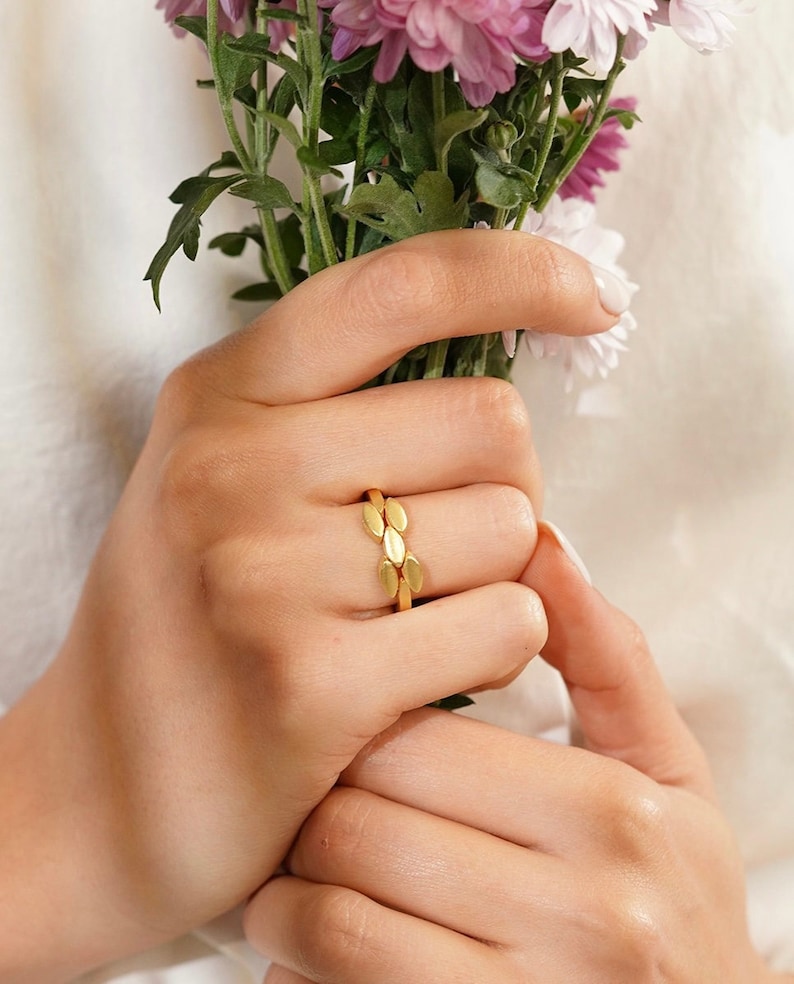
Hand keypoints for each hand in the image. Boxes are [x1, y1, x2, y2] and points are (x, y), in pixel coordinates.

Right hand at [0, 231, 618, 980]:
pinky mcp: (314, 686)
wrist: (96, 791)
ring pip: (514, 528)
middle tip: (449, 543)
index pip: (399, 288)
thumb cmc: (185, 626)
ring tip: (415, 619)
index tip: (591, 292)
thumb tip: (504, 394)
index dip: (517, 271)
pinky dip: (499, 649)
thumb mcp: (219, 482)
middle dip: (504, 483)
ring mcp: (268, 576)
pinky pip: (508, 625)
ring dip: (499, 577)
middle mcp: (234, 467)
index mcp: (219, 396)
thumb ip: (331, 413)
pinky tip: (428, 676)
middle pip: (492, 421)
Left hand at [246, 525, 783, 982]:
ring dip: (283, 896)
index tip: (345, 734)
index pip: (417, 742)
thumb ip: (606, 656)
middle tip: (305, 801)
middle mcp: (583, 910)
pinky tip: (310, 950)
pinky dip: (296, 971)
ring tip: (290, 878)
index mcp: (614, 811)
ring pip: (333, 916)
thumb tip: (539, 540)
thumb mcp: (665, 770)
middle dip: (313, 808)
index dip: (358, 731)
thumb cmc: (672, 895)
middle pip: (363, 821)